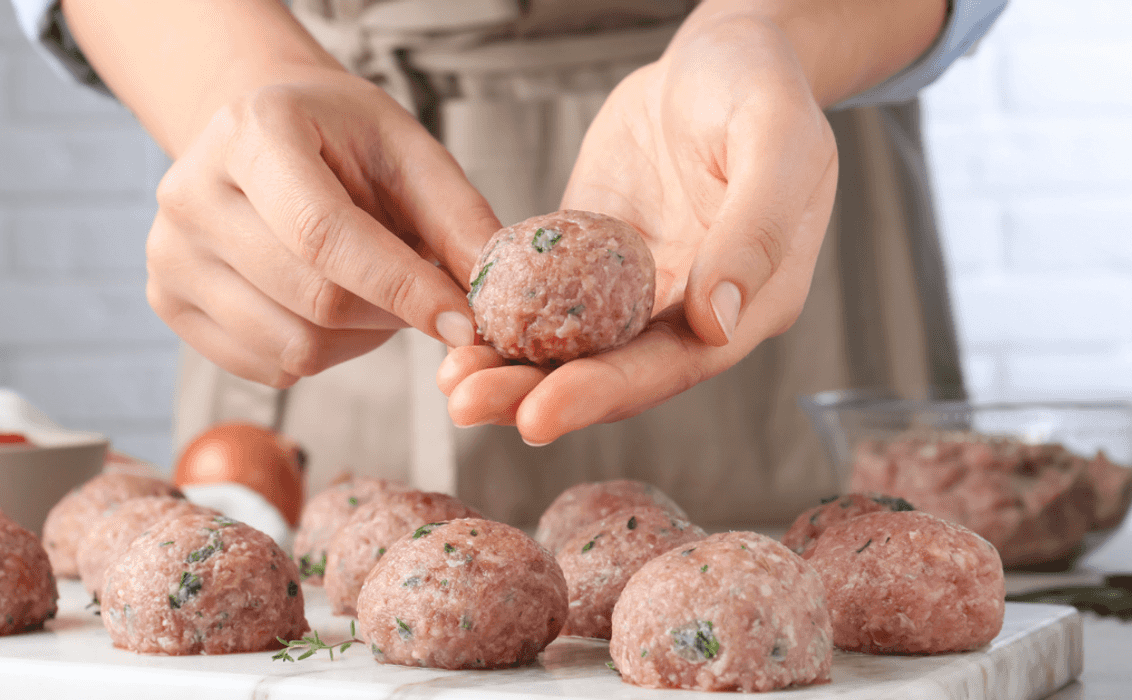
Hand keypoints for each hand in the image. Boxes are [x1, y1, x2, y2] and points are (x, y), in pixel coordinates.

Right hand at [145, 67, 499, 386]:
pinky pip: (270, 368)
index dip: (401, 287)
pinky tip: (328, 306)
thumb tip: (491, 294)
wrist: (258, 135)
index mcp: (253, 133)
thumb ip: (456, 217)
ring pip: (294, 347)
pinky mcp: (167, 303)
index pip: (323, 234)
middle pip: (313, 300)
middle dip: (392, 313)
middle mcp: (192, 193)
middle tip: (424, 294)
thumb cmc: (339, 139)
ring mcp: (169, 254)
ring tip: (372, 291)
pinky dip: (321, 353)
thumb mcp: (408, 149)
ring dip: (361, 339)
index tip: (464, 321)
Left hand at [439, 17, 837, 442]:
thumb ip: (758, 227)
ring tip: (452, 383)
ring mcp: (640, 289)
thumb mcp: (778, 137)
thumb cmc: (759, 86)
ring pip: (574, 348)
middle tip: (469, 405)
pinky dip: (506, 319)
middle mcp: (693, 311)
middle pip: (614, 373)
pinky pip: (546, 298)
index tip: (542, 413)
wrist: (718, 56)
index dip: (607, 392)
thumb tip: (716, 321)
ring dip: (512, 370)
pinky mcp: (594, 260)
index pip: (676, 364)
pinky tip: (459, 331)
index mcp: (753, 302)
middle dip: (539, 395)